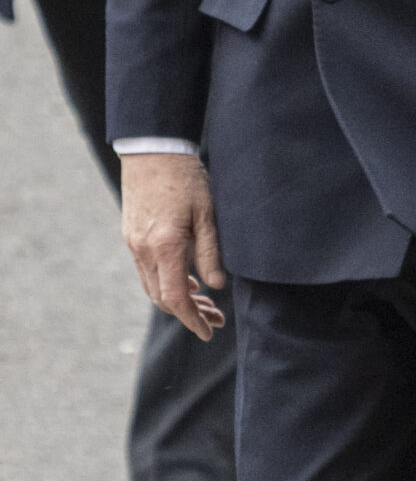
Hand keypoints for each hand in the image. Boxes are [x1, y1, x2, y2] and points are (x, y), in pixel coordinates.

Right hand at [121, 154, 226, 340]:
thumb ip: (210, 252)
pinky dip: (167, 282)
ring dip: (179, 299)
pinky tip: (189, 281)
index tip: (210, 331)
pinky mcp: (132, 234)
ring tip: (208, 303)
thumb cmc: (185, 177)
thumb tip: (217, 285)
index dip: (193, 319)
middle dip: (190, 314)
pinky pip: (147, 269)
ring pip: (153, 285)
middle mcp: (144, 249)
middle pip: (162, 297)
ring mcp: (134, 242)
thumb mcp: (207, 214)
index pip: (175, 298)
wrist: (152, 149)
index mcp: (164, 246)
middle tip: (217, 320)